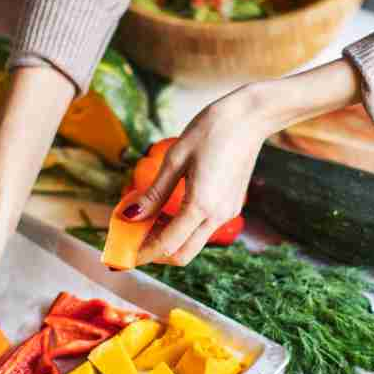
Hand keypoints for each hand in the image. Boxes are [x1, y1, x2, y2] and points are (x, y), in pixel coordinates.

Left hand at [125, 59, 361, 265]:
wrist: (250, 117)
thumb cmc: (210, 131)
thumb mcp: (175, 159)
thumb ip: (154, 194)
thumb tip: (130, 217)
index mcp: (201, 205)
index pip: (167, 244)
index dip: (143, 253)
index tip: (123, 255)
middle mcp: (217, 216)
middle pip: (182, 254)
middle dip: (156, 254)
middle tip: (133, 243)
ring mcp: (228, 213)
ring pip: (193, 243)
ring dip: (169, 241)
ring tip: (147, 223)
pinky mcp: (231, 206)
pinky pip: (204, 229)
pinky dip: (183, 229)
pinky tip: (169, 212)